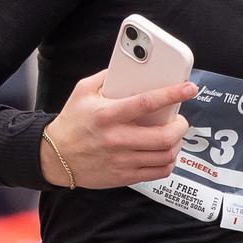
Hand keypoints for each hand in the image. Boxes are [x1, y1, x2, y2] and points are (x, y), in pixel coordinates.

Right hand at [41, 70, 195, 188]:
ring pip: (165, 156)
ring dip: (177, 144)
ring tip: (174, 136)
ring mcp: (121, 161)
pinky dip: (168, 162)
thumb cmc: (71, 122)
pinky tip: (165, 153)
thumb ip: (107, 77)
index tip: (189, 88)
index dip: (172, 94)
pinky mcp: (123, 176)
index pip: (146, 103)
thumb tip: (131, 66)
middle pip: (164, 137)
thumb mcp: (83, 92)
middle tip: (180, 120)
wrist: (53, 157)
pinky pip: (158, 173)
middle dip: (181, 126)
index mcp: (107, 115)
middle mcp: (116, 139)